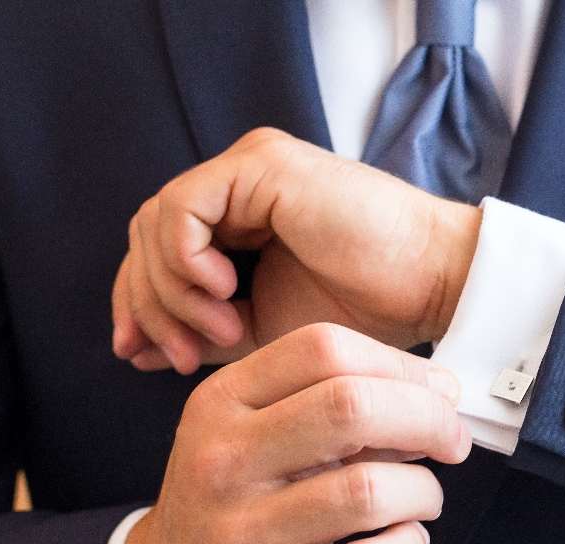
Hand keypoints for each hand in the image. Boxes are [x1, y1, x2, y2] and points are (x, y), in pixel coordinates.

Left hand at [111, 128, 482, 373]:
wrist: (430, 288)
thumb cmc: (367, 313)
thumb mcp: (266, 331)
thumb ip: (202, 332)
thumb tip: (134, 350)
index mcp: (240, 216)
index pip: (157, 250)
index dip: (139, 303)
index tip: (141, 357)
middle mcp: (238, 184)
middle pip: (146, 235)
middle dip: (147, 304)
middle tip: (177, 357)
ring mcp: (249, 169)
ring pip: (157, 223)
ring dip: (172, 290)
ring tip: (220, 333)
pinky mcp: (262, 165)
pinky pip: (183, 209)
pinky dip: (187, 260)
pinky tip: (225, 294)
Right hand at [117, 323, 471, 543]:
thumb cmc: (233, 505)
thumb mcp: (250, 435)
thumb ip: (330, 405)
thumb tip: (437, 394)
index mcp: (221, 404)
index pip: (323, 350)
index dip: (401, 366)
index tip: (438, 392)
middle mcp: (222, 462)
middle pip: (351, 407)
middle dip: (428, 419)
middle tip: (452, 442)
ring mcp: (240, 537)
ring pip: (369, 491)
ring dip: (423, 492)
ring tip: (421, 501)